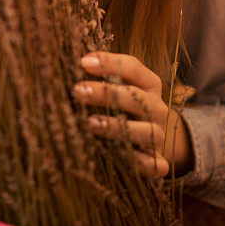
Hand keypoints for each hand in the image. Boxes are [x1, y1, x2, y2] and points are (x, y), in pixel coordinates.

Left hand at [73, 52, 193, 178]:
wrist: (149, 138)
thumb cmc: (123, 104)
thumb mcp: (118, 86)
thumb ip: (101, 76)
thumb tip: (67, 66)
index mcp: (148, 83)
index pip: (132, 67)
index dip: (108, 63)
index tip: (82, 61)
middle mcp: (156, 107)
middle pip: (135, 96)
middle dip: (105, 93)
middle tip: (77, 90)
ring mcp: (158, 134)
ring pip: (144, 130)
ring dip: (115, 126)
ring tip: (89, 123)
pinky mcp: (157, 160)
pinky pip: (154, 164)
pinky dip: (139, 162)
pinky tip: (117, 157)